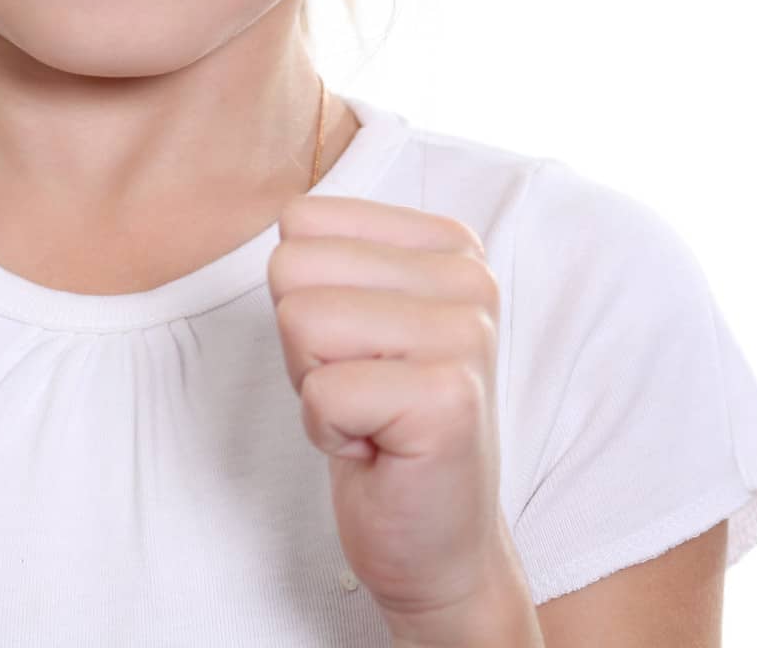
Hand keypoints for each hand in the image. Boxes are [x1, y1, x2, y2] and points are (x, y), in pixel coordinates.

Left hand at [267, 193, 512, 625]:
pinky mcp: (449, 398)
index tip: (353, 347)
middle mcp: (469, 276)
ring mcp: (465, 335)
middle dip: (302, 340)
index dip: (303, 294)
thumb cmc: (379, 420)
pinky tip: (377, 448)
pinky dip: (328, 431)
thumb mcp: (353, 311)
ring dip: (314, 384)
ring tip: (368, 412)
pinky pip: (321, 392)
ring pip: (301, 320)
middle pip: (293, 267)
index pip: (302, 221)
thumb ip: (328, 254)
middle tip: (359, 387)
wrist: (437, 543)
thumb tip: (287, 213)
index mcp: (447, 242)